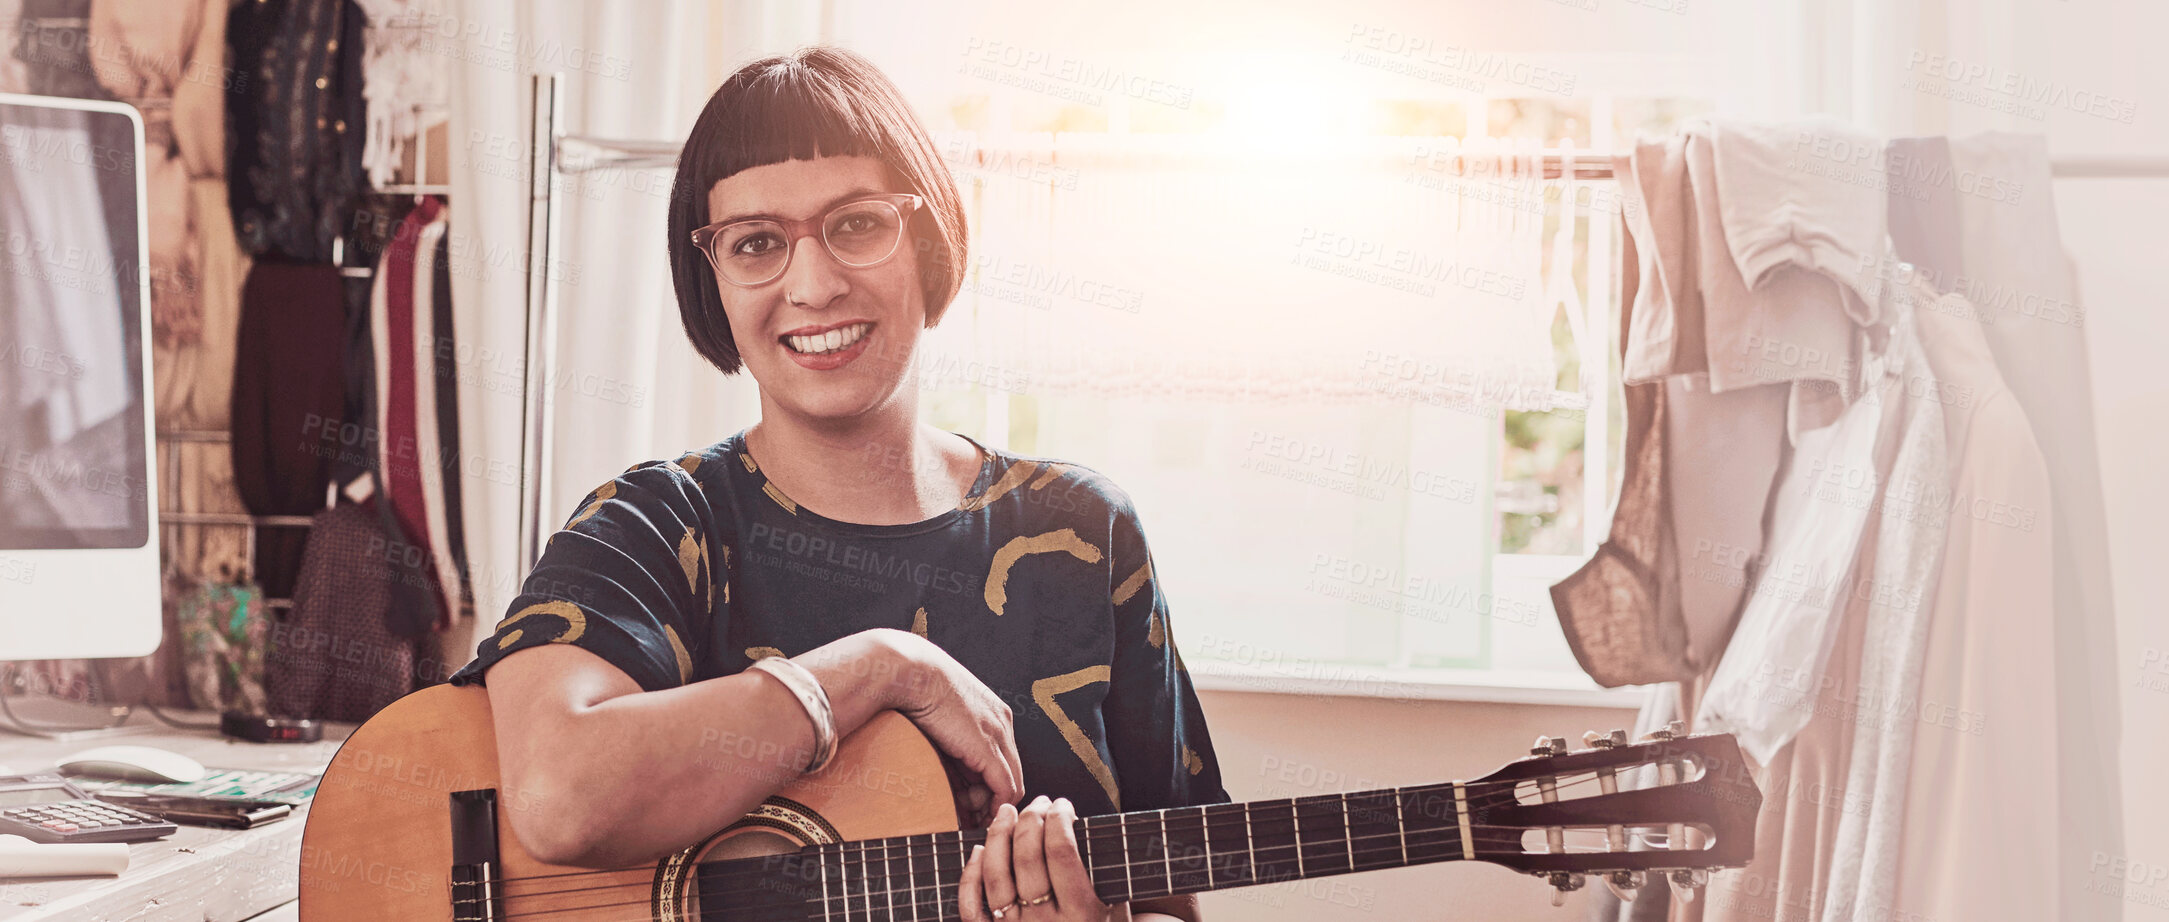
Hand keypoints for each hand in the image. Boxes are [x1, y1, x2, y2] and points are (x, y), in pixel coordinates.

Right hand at [866, 629, 1024, 826]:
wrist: (911, 670)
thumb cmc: (914, 686)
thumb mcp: (939, 714)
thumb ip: (950, 739)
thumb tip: (945, 765)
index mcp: (993, 713)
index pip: (1004, 758)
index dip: (990, 784)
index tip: (970, 801)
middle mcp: (1003, 723)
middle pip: (1013, 773)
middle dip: (995, 800)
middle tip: (975, 817)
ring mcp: (998, 735)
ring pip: (1012, 784)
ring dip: (993, 807)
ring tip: (970, 818)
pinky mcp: (988, 748)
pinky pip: (1005, 788)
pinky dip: (995, 807)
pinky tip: (979, 816)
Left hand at [960, 796, 1109, 921]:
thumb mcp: (1115, 909)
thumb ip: (1099, 875)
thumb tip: (1072, 826)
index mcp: (1082, 915)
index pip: (1062, 853)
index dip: (1060, 819)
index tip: (1064, 805)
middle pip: (1028, 858)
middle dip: (1031, 819)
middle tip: (1039, 802)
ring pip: (995, 876)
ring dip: (998, 836)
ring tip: (1007, 812)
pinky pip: (971, 907)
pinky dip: (970, 876)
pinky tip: (978, 850)